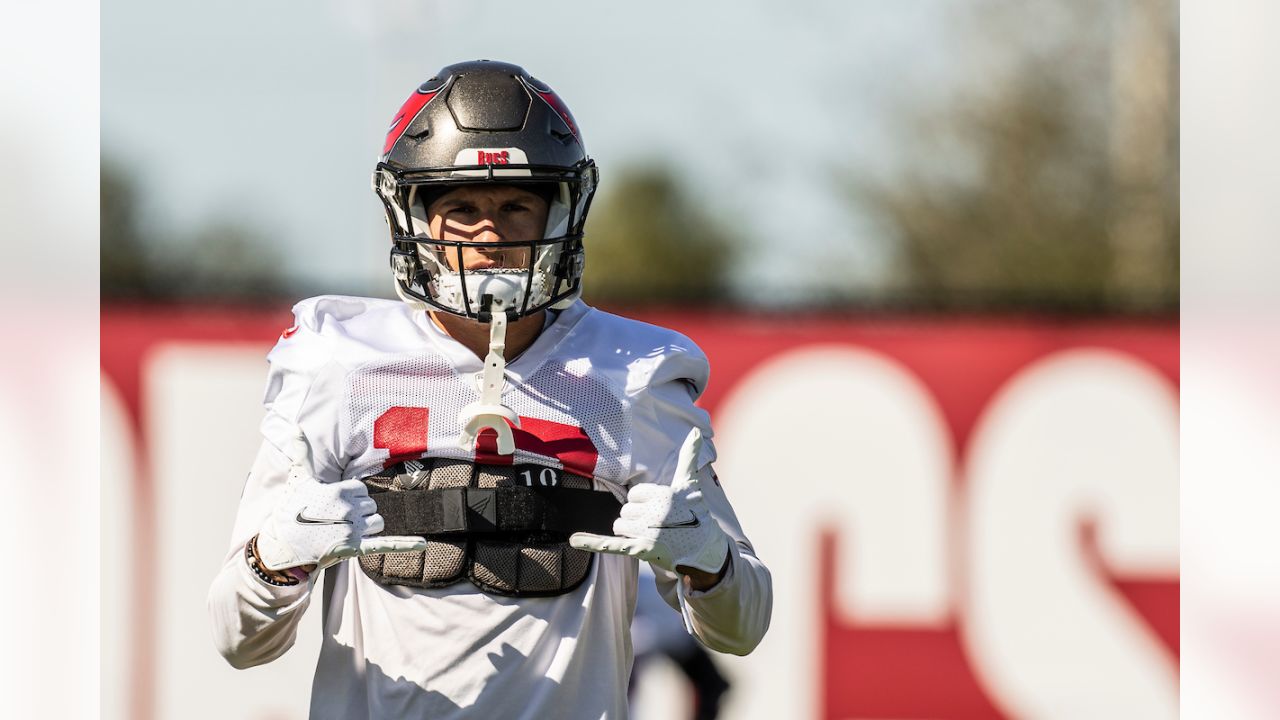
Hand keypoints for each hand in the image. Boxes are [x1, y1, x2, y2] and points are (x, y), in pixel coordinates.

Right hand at [255, 431, 427, 571]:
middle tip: (335, 519)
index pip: (362, 490)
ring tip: (344, 531)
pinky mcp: (356, 548)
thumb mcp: (298, 479)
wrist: (283, 545)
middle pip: (371, 506)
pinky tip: (423, 543)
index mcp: (340, 490)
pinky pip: (386, 543)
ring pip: (379, 522)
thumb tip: (295, 427)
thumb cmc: (290, 510)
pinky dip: (406, 544)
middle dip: (358, 512)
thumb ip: (302, 453)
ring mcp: (353, 530)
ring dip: (367, 527)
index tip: (334, 504)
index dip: (351, 497)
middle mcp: (349, 509)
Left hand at [570, 428, 728, 583]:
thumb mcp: (690, 484)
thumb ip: (688, 457)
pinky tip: (574, 540)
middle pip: (625, 510)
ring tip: (650, 534)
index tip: (657, 507)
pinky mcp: (640, 550)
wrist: (704, 549)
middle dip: (636, 516)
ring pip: (619, 524)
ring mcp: (647, 533)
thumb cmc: (696, 512)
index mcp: (662, 494)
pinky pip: (610, 543)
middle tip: (656, 523)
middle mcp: (654, 513)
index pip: (634, 493)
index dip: (643, 500)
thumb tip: (695, 430)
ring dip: (630, 530)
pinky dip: (591, 542)